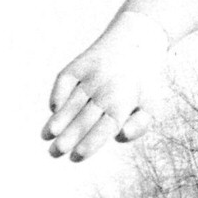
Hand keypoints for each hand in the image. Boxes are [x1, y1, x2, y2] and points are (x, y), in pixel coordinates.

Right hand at [43, 11, 166, 160]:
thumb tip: (120, 135)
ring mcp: (91, 75)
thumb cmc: (144, 82)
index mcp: (124, 103)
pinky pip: (65, 80)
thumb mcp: (151, 105)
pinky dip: (58, 93)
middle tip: (54, 154)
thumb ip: (139, 125)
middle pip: (84, 118)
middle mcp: (106, 89)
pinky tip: (53, 110)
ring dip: (58, 120)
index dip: (90, 143)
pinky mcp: (80, 64)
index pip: (105, 128)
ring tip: (46, 137)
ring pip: (72, 102)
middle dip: (68, 138)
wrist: (140, 40)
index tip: (76, 157)